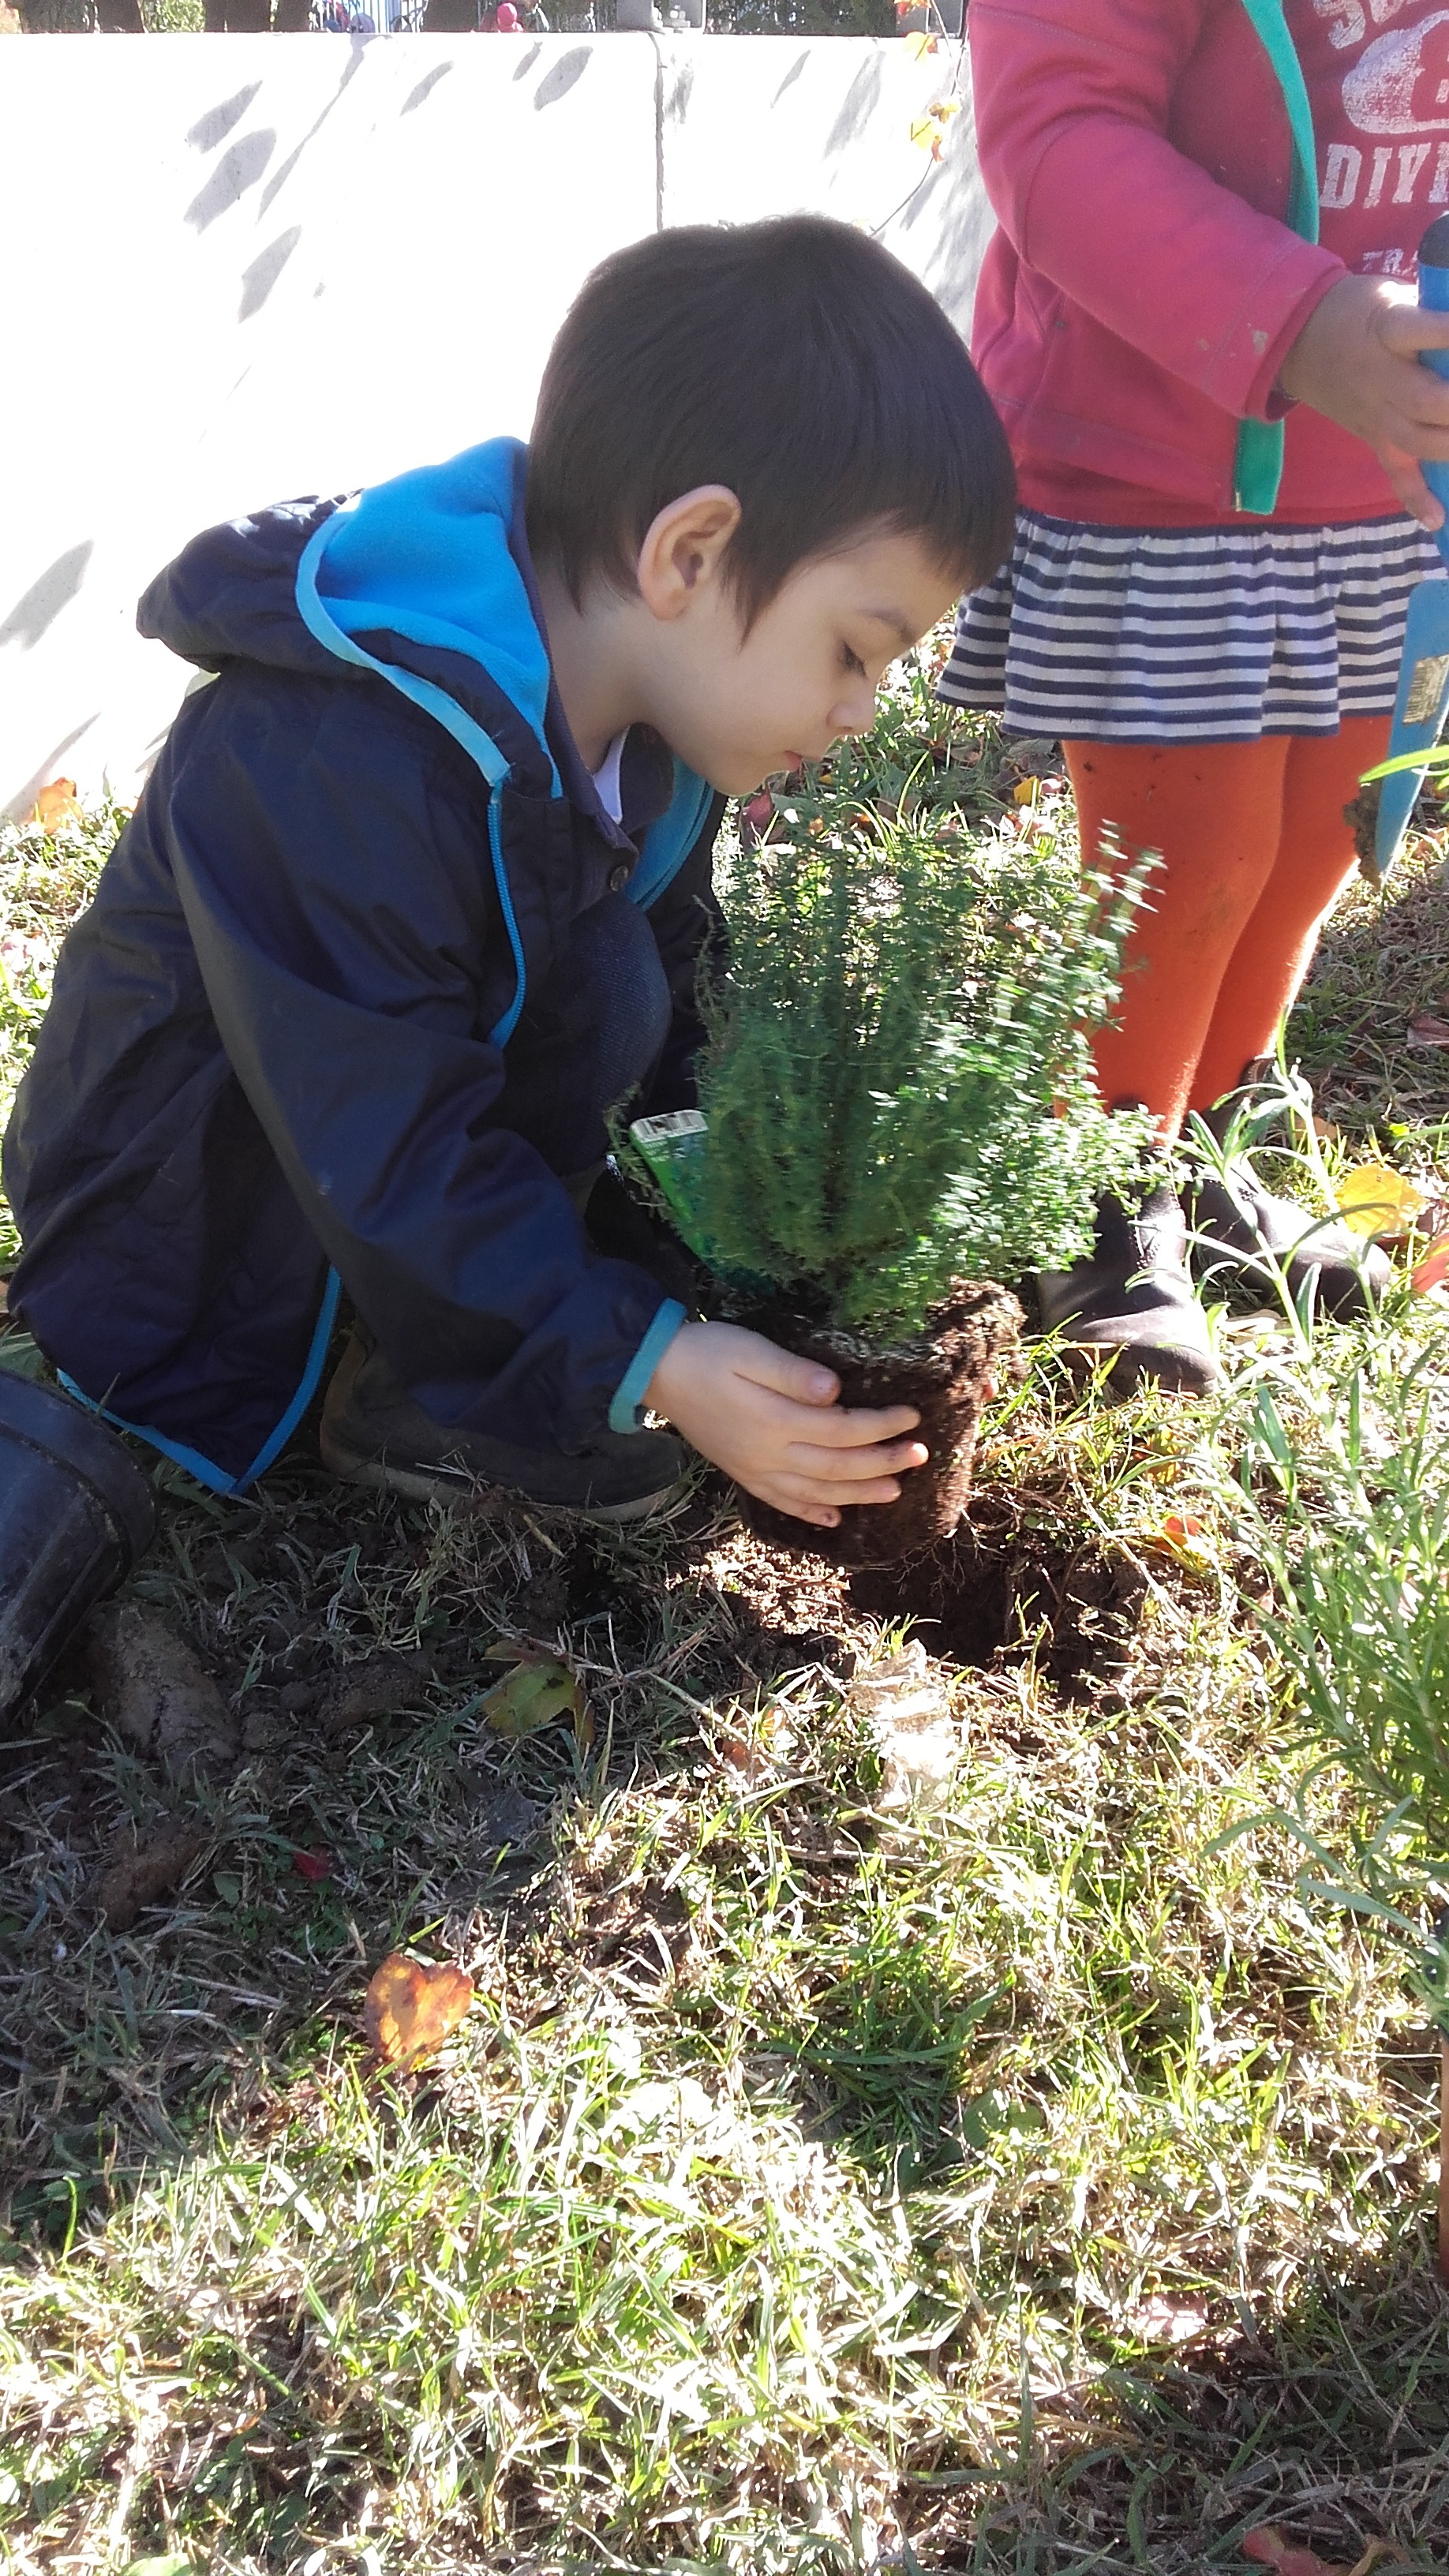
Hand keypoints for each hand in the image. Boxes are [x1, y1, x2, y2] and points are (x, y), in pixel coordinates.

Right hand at [645, 1318, 927, 1529]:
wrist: (656, 1372)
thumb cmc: (708, 1352)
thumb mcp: (751, 1350)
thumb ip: (792, 1373)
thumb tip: (835, 1392)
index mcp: (774, 1421)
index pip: (842, 1429)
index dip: (881, 1425)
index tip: (912, 1416)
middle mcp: (768, 1454)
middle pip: (837, 1466)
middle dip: (882, 1463)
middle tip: (919, 1456)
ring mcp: (754, 1469)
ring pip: (817, 1492)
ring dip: (858, 1494)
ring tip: (894, 1492)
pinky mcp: (743, 1474)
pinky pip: (782, 1502)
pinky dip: (811, 1513)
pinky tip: (834, 1519)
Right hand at [1278, 275, 1448, 527]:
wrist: (1297, 342)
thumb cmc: (1362, 312)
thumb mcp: (1394, 297)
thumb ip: (1433, 316)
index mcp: (1387, 330)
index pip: (1422, 330)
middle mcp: (1380, 376)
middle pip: (1427, 400)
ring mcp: (1375, 414)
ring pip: (1418, 440)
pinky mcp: (1373, 437)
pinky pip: (1394, 472)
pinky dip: (1415, 498)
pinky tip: (1438, 518)